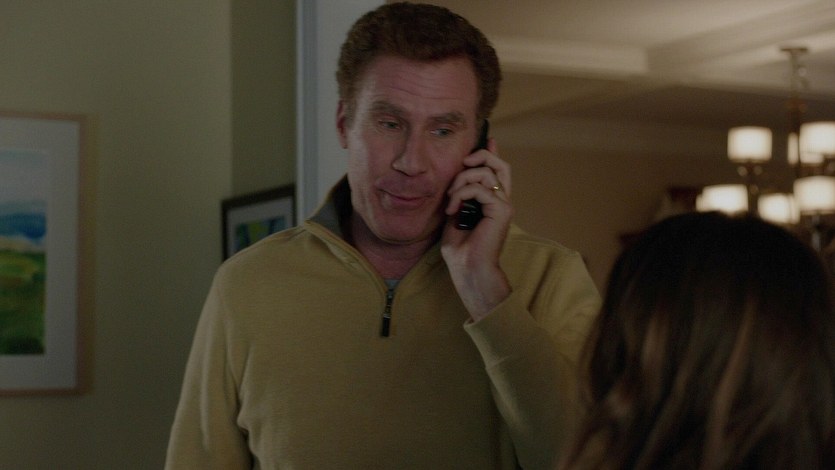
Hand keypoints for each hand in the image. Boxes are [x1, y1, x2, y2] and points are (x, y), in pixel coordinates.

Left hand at [441, 138, 512, 321]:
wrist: (468, 269)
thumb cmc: (460, 249)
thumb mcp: (455, 215)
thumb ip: (459, 196)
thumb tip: (455, 180)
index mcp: (493, 202)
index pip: (498, 171)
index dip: (492, 153)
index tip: (487, 140)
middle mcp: (502, 201)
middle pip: (499, 165)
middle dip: (479, 157)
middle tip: (463, 163)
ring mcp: (504, 205)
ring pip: (486, 173)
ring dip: (462, 180)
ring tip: (450, 198)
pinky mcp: (502, 210)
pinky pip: (480, 188)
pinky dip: (461, 194)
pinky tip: (452, 209)